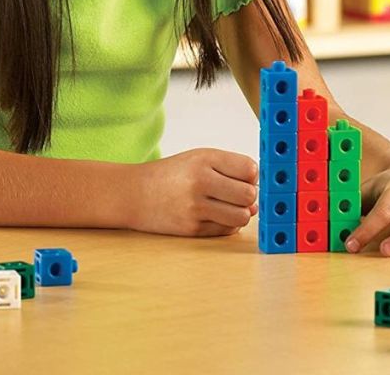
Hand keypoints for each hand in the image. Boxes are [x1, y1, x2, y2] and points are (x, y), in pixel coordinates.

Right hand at [128, 148, 258, 236]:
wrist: (133, 194)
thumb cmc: (171, 175)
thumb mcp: (198, 159)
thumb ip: (230, 173)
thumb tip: (256, 205)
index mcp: (204, 159)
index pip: (250, 169)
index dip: (251, 175)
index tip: (242, 177)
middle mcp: (200, 182)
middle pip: (249, 194)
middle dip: (247, 196)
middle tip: (234, 194)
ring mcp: (195, 207)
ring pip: (242, 216)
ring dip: (240, 213)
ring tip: (226, 206)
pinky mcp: (192, 229)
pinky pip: (226, 230)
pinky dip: (226, 224)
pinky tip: (214, 215)